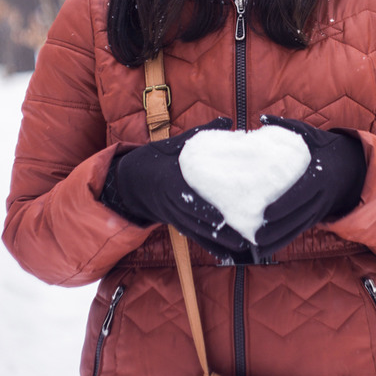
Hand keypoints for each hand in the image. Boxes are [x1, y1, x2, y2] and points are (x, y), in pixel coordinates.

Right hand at [102, 118, 251, 260]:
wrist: (131, 181)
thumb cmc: (157, 158)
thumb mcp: (175, 144)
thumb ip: (201, 134)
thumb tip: (227, 120)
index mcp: (170, 182)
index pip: (188, 200)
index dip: (205, 211)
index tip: (223, 219)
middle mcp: (172, 204)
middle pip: (196, 223)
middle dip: (219, 234)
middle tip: (243, 241)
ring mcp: (174, 217)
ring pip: (197, 234)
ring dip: (219, 245)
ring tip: (242, 250)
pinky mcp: (178, 224)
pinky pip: (195, 238)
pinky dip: (211, 247)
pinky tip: (229, 256)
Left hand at [255, 115, 366, 257]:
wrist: (356, 167)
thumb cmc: (328, 148)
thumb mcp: (312, 134)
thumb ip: (288, 126)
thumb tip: (262, 118)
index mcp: (320, 176)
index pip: (300, 194)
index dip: (284, 206)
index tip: (266, 214)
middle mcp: (321, 196)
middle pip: (298, 216)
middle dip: (277, 229)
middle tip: (255, 236)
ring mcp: (320, 208)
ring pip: (298, 228)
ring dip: (278, 240)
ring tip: (257, 247)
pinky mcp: (317, 216)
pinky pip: (300, 230)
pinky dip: (284, 240)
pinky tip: (267, 248)